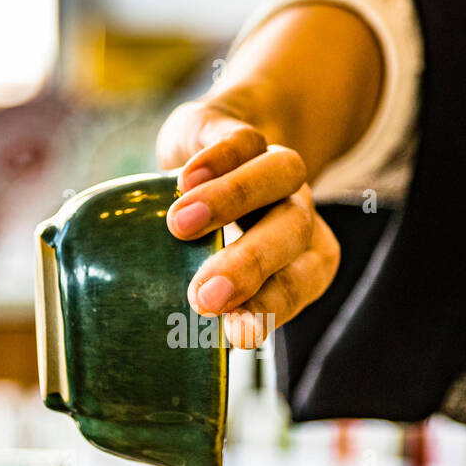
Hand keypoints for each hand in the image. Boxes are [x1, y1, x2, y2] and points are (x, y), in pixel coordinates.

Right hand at [156, 98, 339, 349]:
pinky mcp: (240, 130)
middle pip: (292, 231)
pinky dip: (219, 158)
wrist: (217, 145)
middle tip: (204, 296)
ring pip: (279, 176)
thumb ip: (204, 294)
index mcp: (300, 256)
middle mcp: (294, 211)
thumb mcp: (207, 265)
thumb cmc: (208, 232)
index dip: (271, 308)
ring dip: (232, 201)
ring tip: (178, 226)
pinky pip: (244, 139)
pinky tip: (184, 179)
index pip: (299, 283)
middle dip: (250, 265)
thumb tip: (166, 330)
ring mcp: (272, 168)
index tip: (236, 335)